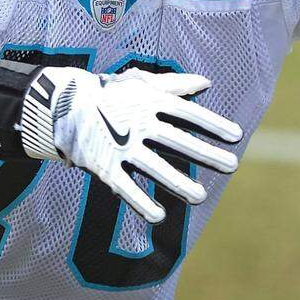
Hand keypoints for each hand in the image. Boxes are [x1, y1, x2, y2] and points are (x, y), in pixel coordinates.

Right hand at [24, 67, 242, 222]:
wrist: (63, 105)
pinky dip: (141, 203)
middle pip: (179, 141)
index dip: (213, 124)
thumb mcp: (141, 82)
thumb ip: (175, 84)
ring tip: (200, 197)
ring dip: (179, 183)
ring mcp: (122, 146)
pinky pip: (125, 187)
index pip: (188, 113)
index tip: (236, 137)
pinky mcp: (104, 166)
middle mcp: (139, 123)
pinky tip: (160, 216)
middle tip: (232, 166)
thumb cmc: (110, 92)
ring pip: (155, 167)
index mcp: (150, 101)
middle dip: (207, 154)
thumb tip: (206, 82)